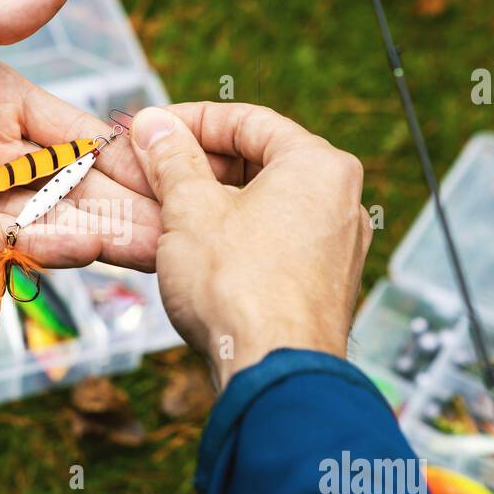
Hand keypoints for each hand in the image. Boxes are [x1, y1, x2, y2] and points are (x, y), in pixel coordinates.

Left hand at [0, 0, 161, 269]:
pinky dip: (42, 250)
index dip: (124, 149)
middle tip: (186, 227)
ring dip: (100, 234)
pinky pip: (1, 244)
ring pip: (49, 219)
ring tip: (155, 249)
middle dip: (129, 203)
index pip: (76, 125)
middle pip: (75, 181)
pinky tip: (82, 251)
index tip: (176, 168)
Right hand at [129, 103, 372, 388]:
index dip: (191, 121)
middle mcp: (340, 200)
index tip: (155, 130)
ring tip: (165, 211)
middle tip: (153, 168)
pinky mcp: (322, 285)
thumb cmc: (241, 291)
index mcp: (319, 165)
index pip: (248, 121)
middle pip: (260, 162)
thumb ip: (171, 160)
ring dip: (213, 203)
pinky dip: (235, 237)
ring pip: (265, 205)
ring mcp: (336, 246)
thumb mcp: (189, 210)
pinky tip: (195, 252)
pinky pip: (275, 242)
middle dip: (200, 165)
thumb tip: (156, 127)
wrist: (273, 372)